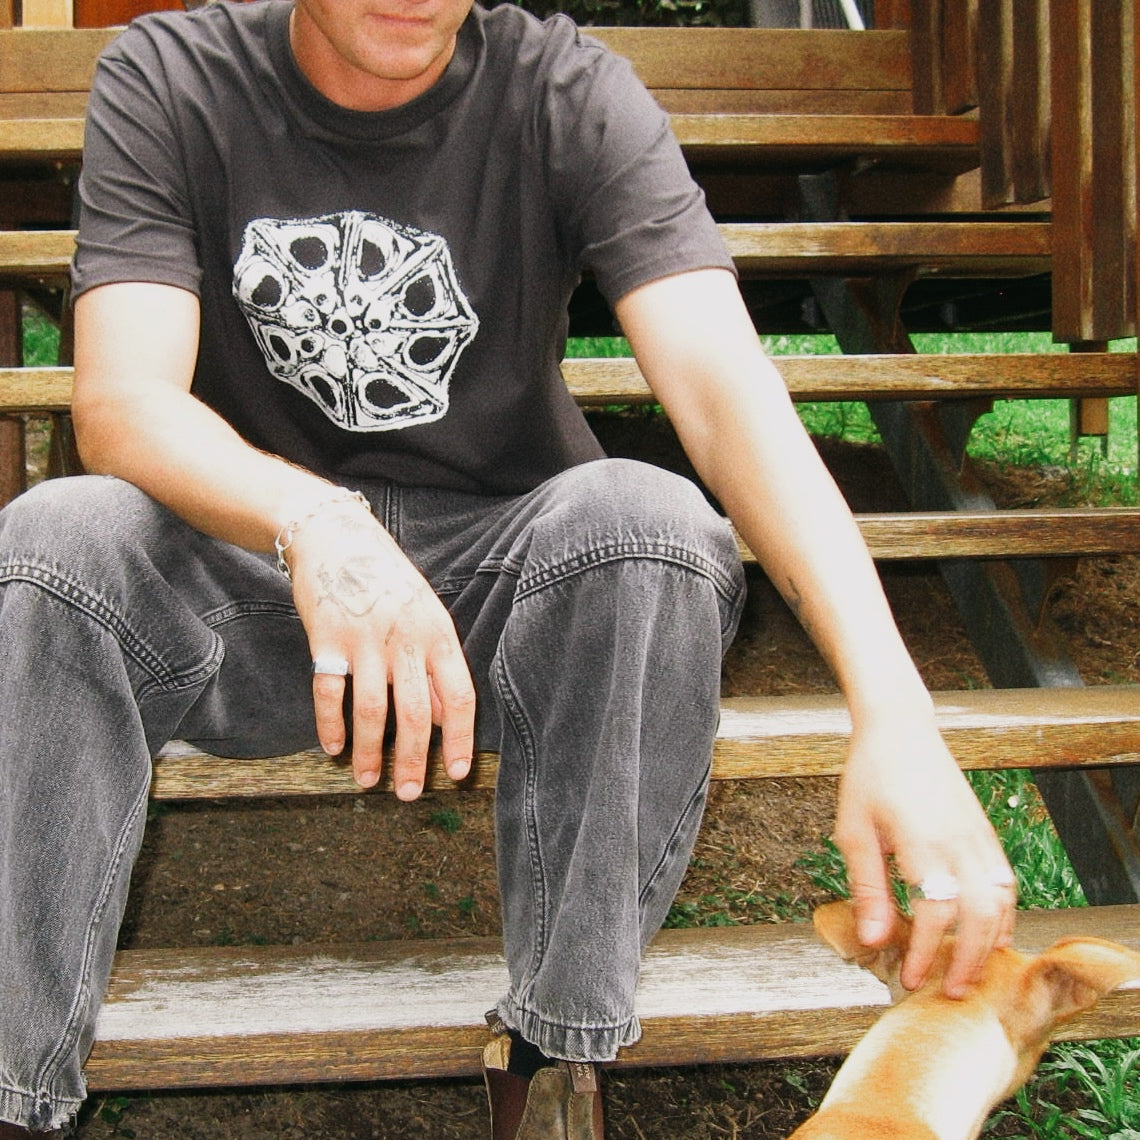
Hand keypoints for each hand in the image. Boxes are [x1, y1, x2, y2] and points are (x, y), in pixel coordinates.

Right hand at [284, 498, 475, 798]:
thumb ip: (434, 664)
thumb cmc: (386, 580)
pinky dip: (330, 725)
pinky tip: (332, 749)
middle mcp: (405, 638)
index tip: (456, 773)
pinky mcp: (326, 639)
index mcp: (438, 633)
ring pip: (371, 711)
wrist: (335, 536)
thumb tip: (443, 718)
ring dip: (369, 753)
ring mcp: (365, 639)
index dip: (459, 739)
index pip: (458, 696)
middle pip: (414, 714)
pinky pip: (330, 693)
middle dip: (413, 761)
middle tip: (407, 794)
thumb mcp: (424, 614)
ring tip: (368, 781)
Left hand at [833, 707, 1015, 997]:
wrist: (900, 730)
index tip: (910, 977)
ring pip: (1002, 900)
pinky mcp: (985, 831)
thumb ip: (867, 887)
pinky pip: (1006, 881)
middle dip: (968, 960)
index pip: (934, 910)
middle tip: (949, 991)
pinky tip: (988, 935)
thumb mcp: (853, 830)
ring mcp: (978, 835)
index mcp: (921, 840)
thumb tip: (872, 941)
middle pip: (980, 914)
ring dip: (989, 942)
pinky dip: (1003, 914)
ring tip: (970, 972)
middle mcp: (958, 840)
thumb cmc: (869, 776)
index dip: (925, 951)